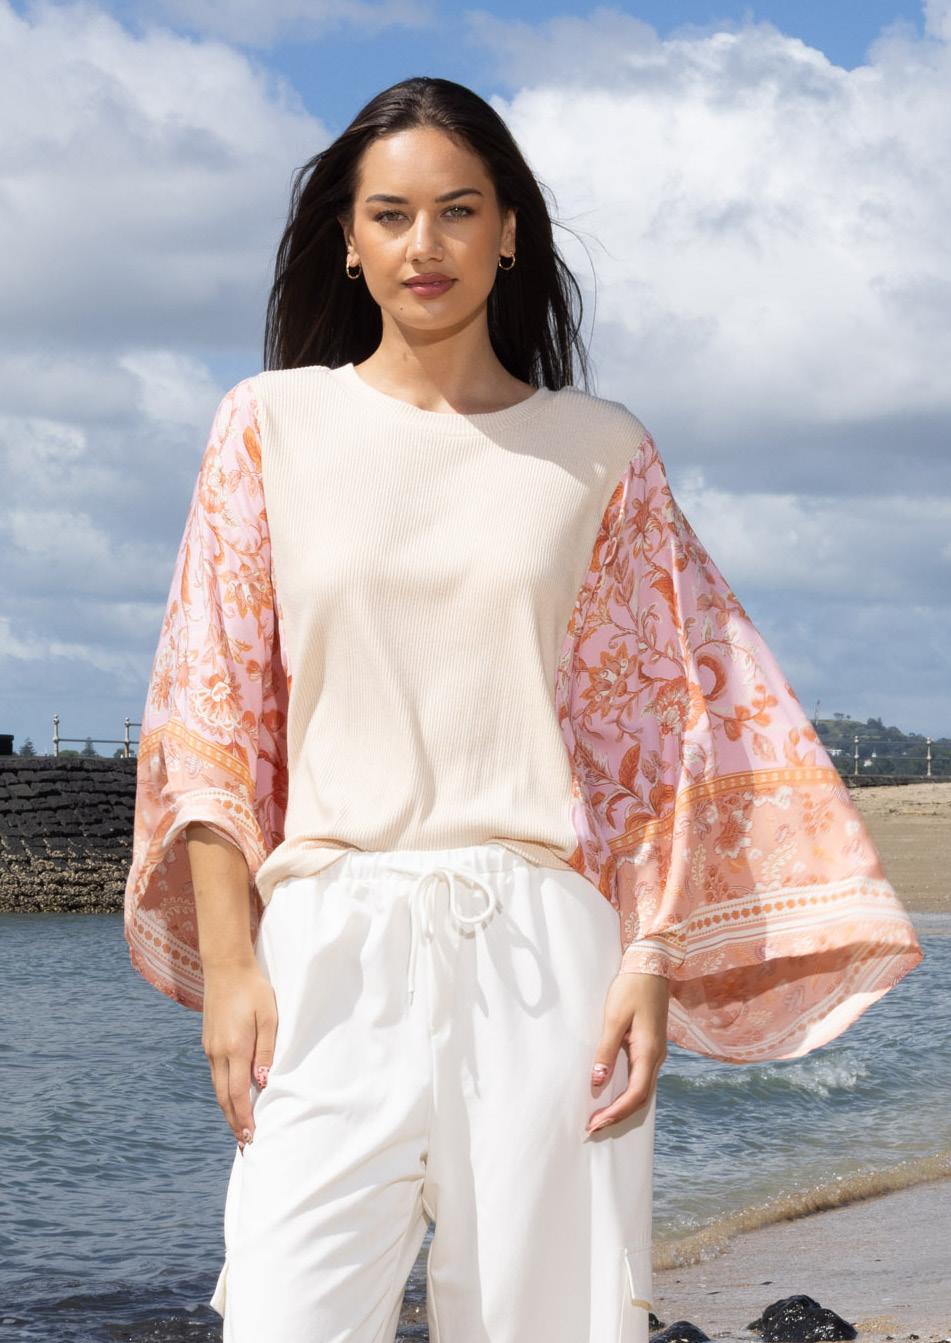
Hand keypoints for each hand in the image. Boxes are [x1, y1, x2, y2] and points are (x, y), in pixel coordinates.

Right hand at [201, 954, 278, 1149]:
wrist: (226, 967)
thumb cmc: (254, 990)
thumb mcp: (269, 1017)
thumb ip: (266, 1050)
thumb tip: (262, 1083)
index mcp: (235, 1048)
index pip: (237, 1094)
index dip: (244, 1118)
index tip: (251, 1137)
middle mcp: (218, 1052)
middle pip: (224, 1097)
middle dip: (234, 1122)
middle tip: (245, 1144)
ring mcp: (210, 1048)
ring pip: (218, 1088)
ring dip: (228, 1110)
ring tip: (239, 1128)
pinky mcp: (209, 1042)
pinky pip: (216, 1074)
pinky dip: (224, 1092)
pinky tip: (232, 1098)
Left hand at [585, 970, 668, 1135]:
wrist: (650, 966)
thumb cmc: (631, 989)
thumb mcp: (614, 1017)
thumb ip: (606, 1050)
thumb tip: (598, 1082)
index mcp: (648, 1052)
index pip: (635, 1094)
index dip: (616, 1113)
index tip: (595, 1124)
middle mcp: (656, 1057)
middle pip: (640, 1098)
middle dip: (618, 1116)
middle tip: (592, 1128)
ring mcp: (655, 1053)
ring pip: (642, 1091)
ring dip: (622, 1107)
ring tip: (600, 1118)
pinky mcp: (650, 1048)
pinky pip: (641, 1079)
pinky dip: (627, 1094)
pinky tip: (612, 1096)